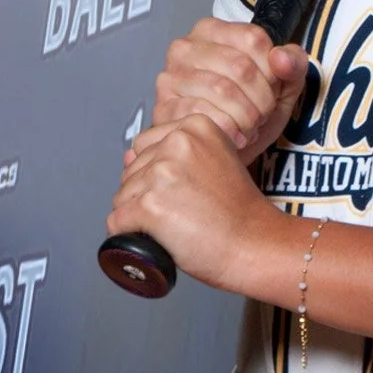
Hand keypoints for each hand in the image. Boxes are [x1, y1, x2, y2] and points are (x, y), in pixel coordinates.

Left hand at [106, 115, 288, 295]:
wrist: (255, 246)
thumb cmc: (240, 213)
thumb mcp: (215, 163)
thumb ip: (174, 154)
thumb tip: (127, 157)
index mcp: (196, 126)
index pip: (145, 146)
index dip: (160, 175)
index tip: (185, 190)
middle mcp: (177, 143)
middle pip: (132, 172)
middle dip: (149, 195)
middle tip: (186, 211)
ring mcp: (161, 174)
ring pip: (122, 197)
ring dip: (140, 217)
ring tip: (179, 224)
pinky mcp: (149, 205)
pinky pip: (117, 222)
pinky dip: (130, 235)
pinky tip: (160, 236)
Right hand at [152, 18, 308, 163]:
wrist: (222, 153)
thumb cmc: (248, 113)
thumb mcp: (282, 86)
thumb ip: (292, 64)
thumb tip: (280, 57)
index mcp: (211, 31)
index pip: (254, 39)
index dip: (272, 71)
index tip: (272, 89)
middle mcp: (185, 48)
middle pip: (240, 67)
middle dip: (261, 99)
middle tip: (261, 114)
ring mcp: (171, 77)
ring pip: (222, 90)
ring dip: (246, 117)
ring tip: (248, 126)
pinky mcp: (163, 108)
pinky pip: (203, 114)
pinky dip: (227, 130)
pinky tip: (233, 136)